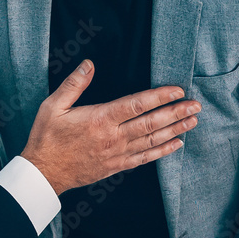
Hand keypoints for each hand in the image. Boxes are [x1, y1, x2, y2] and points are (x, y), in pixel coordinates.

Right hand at [20, 60, 199, 194]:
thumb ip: (73, 84)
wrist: (42, 174)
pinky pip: (144, 158)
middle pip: (151, 123)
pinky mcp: (116, 166)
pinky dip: (162, 151)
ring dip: (175, 130)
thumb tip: (89, 63)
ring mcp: (117, 154)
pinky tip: (177, 144)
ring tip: (193, 121)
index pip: (136, 105)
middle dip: (176, 113)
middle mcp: (113, 137)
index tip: (177, 90)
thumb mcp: (53, 106)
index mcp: (100, 119)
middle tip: (196, 106)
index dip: (159, 97)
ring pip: (152, 141)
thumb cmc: (46, 138)